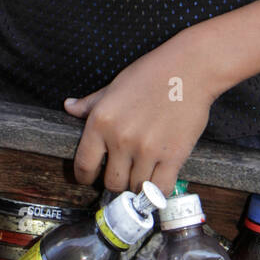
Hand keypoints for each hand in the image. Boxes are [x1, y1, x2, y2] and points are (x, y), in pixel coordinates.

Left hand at [63, 31, 215, 195]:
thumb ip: (91, 103)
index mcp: (101, 121)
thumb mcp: (115, 86)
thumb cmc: (152, 73)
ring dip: (138, 185)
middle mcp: (120, 139)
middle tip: (123, 173)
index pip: (84, 164)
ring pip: (135, 189)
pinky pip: (160, 189)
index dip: (86, 176)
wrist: (190, 68)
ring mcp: (147, 149)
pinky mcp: (173, 156)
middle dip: (116, 181)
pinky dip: (157, 191)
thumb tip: (69, 107)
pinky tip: (157, 182)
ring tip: (142, 175)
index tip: (91, 178)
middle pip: (111, 182)